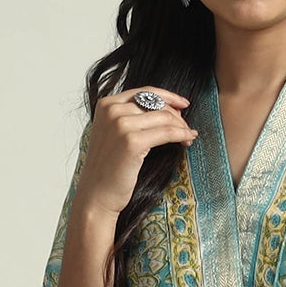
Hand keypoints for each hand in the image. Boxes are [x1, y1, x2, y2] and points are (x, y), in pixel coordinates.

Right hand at [75, 86, 197, 217]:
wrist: (96, 194)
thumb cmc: (107, 170)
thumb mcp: (113, 134)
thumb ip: (130, 118)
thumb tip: (165, 109)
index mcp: (106, 104)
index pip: (144, 91)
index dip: (167, 96)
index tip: (182, 103)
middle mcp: (112, 110)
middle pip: (156, 104)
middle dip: (176, 115)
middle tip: (187, 128)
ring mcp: (121, 124)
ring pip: (164, 117)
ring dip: (181, 126)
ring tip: (188, 137)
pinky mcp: (132, 141)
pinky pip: (167, 132)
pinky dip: (181, 135)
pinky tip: (188, 140)